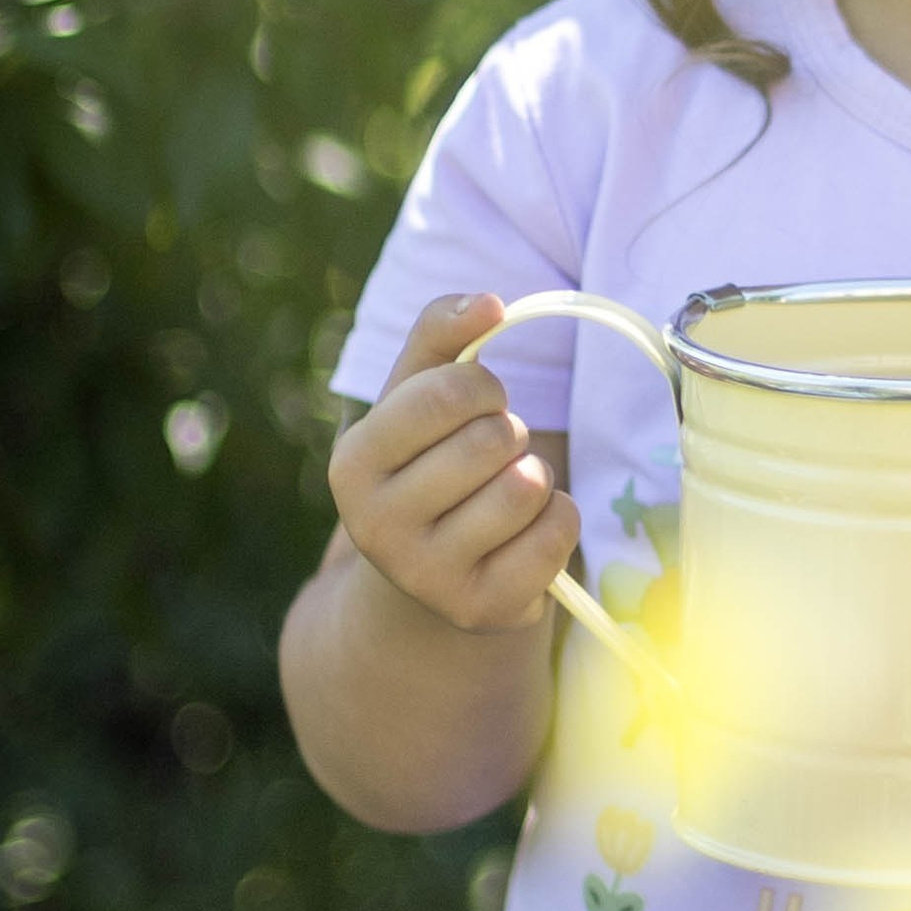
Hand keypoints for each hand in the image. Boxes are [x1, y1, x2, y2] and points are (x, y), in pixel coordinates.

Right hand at [328, 292, 579, 635]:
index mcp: (352, 464)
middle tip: (493, 456)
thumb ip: (443, 333)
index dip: (484, 388)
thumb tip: (490, 301)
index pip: (446, 394)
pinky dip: (559, 520)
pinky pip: (556, 533)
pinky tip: (526, 532)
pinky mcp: (480, 608)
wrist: (428, 579)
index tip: (480, 403)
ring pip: (527, 487)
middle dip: (511, 434)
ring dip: (535, 476)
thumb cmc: (428, 466)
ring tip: (507, 493)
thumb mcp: (416, 395)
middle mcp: (375, 526)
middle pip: (492, 440)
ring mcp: (426, 575)